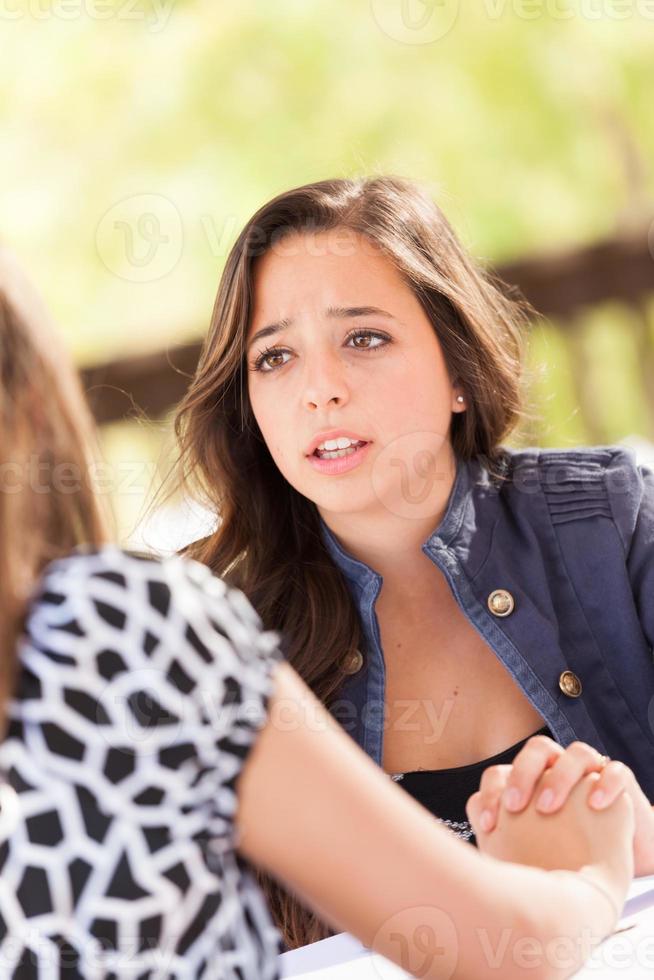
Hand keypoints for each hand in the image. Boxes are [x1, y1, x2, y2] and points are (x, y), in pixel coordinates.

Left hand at [469, 734, 653, 875]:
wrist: (611, 861)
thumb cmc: (561, 856)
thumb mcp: (529, 851)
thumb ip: (505, 844)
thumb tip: (471, 858)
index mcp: (529, 782)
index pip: (503, 772)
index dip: (490, 792)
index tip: (487, 824)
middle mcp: (558, 769)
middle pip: (536, 751)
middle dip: (522, 774)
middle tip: (515, 807)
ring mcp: (590, 772)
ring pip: (576, 753)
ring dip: (559, 776)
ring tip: (548, 807)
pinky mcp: (619, 781)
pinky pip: (615, 771)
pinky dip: (605, 783)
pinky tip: (596, 804)